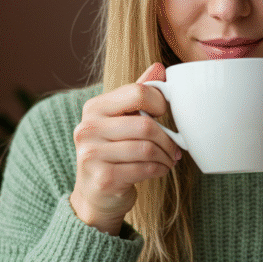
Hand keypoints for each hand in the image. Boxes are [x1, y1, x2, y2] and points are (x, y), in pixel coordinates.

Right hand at [68, 63, 180, 235]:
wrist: (95, 194)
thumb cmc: (113, 151)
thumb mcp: (121, 119)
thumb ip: (137, 94)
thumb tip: (159, 67)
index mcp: (94, 108)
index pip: (137, 93)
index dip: (159, 102)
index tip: (164, 114)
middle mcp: (87, 128)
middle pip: (145, 125)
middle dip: (167, 138)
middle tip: (175, 147)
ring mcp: (92, 154)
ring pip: (147, 148)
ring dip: (165, 156)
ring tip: (168, 159)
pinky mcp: (103, 178)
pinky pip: (145, 168)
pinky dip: (159, 169)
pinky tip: (159, 169)